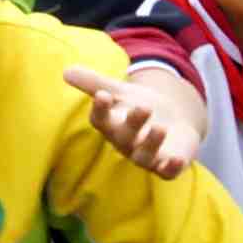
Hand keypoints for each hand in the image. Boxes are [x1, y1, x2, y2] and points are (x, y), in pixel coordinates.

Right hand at [65, 57, 200, 176]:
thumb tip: (66, 71)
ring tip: (160, 128)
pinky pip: (167, 172)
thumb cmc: (139, 107)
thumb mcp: (120, 91)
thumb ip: (95, 83)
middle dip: (133, 123)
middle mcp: (126, 143)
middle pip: (124, 137)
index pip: (100, 120)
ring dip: (151, 144)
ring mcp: (146, 156)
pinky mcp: (167, 165)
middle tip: (144, 107)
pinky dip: (170, 168)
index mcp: (111, 125)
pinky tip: (177, 159)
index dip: (100, 109)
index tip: (103, 95)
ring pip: (144, 157)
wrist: (172, 121)